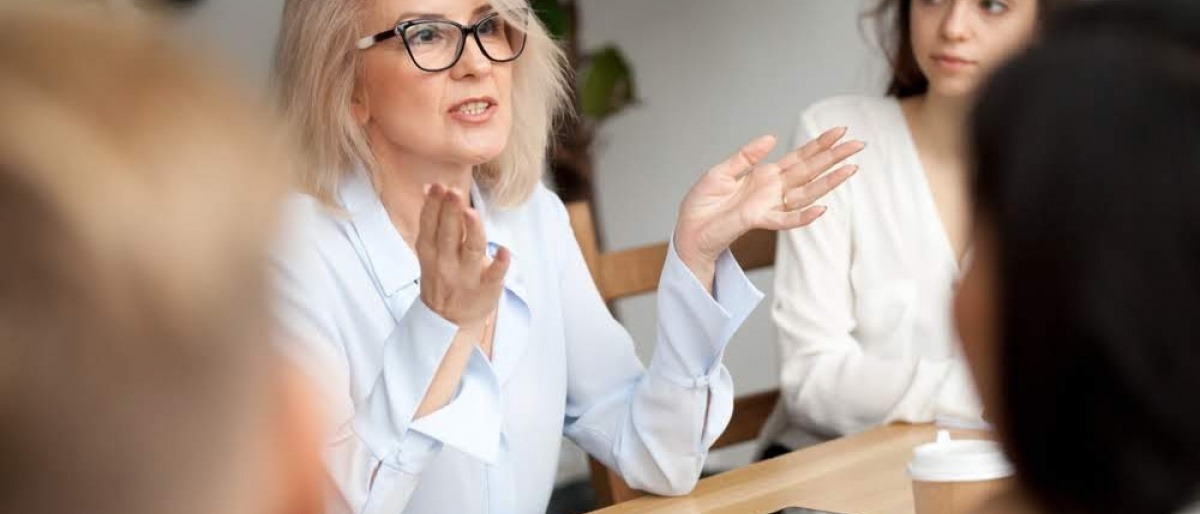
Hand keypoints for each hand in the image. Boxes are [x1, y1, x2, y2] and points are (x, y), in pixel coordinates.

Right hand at [416, 184, 508, 331]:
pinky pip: (494, 276)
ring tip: (472, 213)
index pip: (430, 225)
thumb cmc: (442, 276)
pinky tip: (505, 252)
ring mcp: (467, 277)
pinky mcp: (486, 289)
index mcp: (431, 252)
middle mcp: (446, 263)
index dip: (433, 205)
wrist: (448, 321)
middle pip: (448, 234)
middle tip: (453, 192)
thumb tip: (430, 186)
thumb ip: (432, 219)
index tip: (438, 186)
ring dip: (472, 231)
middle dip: (450, 212)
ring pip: (470, 251)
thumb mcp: (430, 251)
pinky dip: (499, 264)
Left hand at [674, 127, 863, 276]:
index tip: (840, 131)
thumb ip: (746, 156)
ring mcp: (768, 206)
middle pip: (810, 171)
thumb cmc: (702, 204)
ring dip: (829, 182)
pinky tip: (822, 208)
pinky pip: (786, 220)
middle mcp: (772, 190)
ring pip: (806, 193)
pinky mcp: (758, 221)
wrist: (689, 230)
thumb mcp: (721, 172)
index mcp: (765, 175)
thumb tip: (772, 137)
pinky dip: (803, 216)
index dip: (819, 144)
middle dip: (834, 157)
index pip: (799, 157)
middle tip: (858, 144)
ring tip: (851, 169)